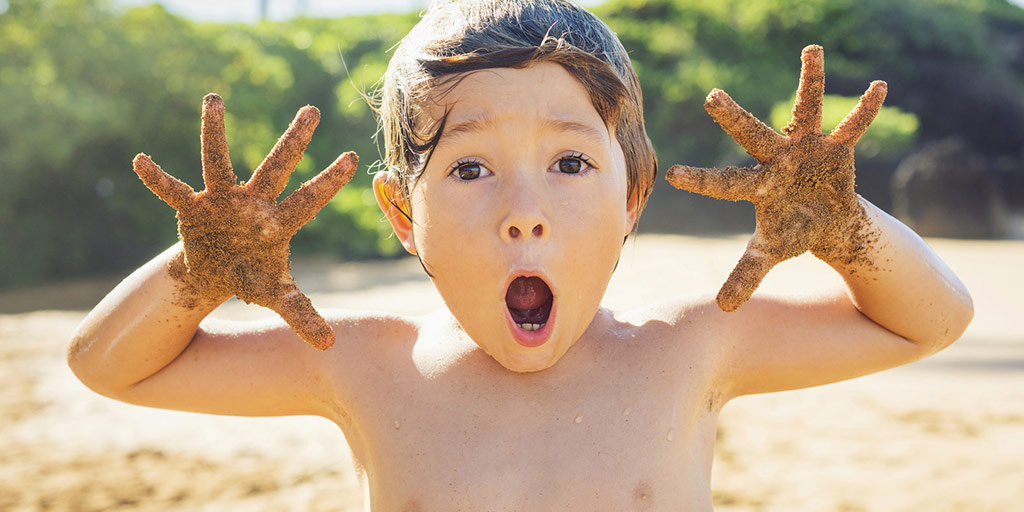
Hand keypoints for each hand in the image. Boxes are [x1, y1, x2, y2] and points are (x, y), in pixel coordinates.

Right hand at [132, 93, 357, 348]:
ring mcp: (222, 200)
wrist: (214, 277)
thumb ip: (301, 314)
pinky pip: (173, 190)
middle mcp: (253, 202)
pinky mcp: (192, 207)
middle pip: (277, 166)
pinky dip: (158, 179)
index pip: (310, 199)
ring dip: (214, 132)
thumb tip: (330, 346)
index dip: (330, 181)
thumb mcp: (275, 295)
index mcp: (279, 222)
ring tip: (213, 99)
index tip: (353, 157)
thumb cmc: (251, 277)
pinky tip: (140, 161)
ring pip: (219, 160)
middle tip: (313, 109)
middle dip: (294, 140)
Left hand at [667, 45, 885, 311]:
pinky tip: (881, 87)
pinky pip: (853, 126)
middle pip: (751, 135)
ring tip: (811, 50)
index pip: (723, 183)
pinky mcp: (837, 146)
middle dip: (732, 117)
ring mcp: (806, 147)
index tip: (672, 176)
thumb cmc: (791, 231)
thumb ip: (746, 274)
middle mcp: (775, 158)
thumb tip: (721, 309)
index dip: (701, 181)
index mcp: (756, 185)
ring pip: (804, 110)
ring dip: (810, 82)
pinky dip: (867, 109)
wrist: (827, 220)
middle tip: (710, 95)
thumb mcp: (770, 252)